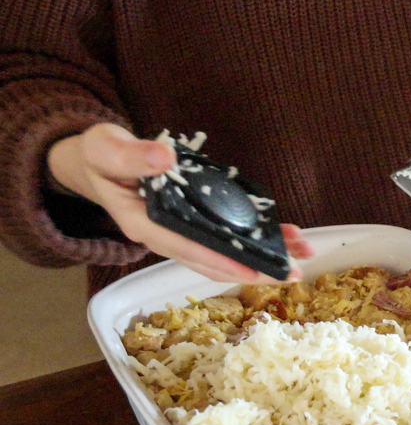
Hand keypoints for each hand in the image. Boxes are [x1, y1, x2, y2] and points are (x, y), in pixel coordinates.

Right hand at [46, 123, 314, 283]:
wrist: (98, 163)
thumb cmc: (100, 157)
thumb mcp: (104, 150)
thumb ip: (130, 156)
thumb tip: (164, 157)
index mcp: (143, 224)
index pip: (186, 248)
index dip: (219, 259)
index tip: (251, 269)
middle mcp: (165, 236)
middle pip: (212, 260)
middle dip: (252, 269)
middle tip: (291, 275)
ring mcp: (182, 232)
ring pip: (224, 252)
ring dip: (262, 256)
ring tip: (300, 255)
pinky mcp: (194, 222)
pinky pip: (227, 235)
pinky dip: (256, 236)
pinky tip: (284, 234)